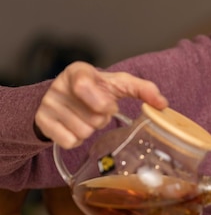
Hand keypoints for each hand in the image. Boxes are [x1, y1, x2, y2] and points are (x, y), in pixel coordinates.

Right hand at [34, 61, 167, 148]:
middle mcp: (58, 86)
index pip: (85, 86)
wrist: (67, 98)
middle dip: (101, 119)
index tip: (111, 106)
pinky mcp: (42, 122)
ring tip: (86, 118)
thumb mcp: (120, 85)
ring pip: (83, 132)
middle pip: (93, 118)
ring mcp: (48, 105)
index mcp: (78, 72)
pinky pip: (70, 142)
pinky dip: (77, 139)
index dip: (103, 103)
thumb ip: (143, 89)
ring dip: (90, 129)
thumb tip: (163, 104)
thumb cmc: (98, 90)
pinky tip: (74, 127)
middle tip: (96, 111)